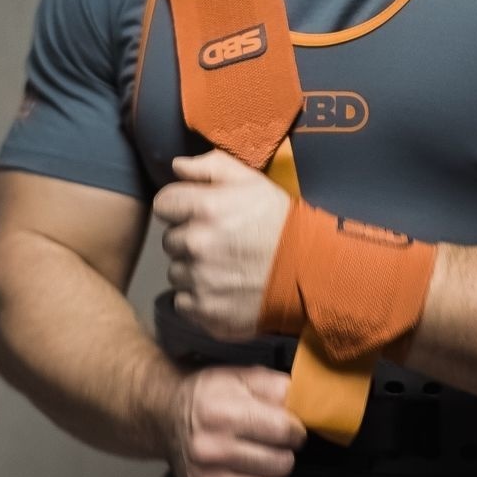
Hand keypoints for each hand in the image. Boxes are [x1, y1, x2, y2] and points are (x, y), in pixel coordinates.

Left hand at [152, 148, 290, 341]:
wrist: (312, 272)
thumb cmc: (281, 223)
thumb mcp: (253, 182)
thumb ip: (211, 167)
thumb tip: (176, 166)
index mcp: (205, 208)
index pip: (163, 204)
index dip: (180, 207)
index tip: (198, 214)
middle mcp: (196, 244)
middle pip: (169, 240)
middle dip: (189, 239)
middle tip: (220, 242)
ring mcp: (199, 280)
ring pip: (176, 272)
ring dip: (193, 269)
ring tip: (225, 267)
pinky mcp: (205, 311)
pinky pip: (183, 301)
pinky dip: (199, 297)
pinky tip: (223, 289)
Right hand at [166, 365, 307, 476]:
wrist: (166, 417)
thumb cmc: (212, 395)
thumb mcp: (241, 377)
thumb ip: (275, 386)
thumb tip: (305, 403)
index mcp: (222, 415)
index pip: (283, 431)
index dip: (296, 429)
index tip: (290, 428)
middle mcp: (210, 451)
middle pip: (280, 465)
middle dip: (286, 454)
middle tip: (276, 447)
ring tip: (265, 468)